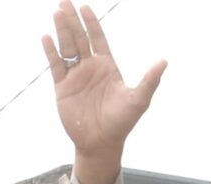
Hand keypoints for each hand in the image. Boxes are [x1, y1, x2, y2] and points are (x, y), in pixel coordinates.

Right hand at [44, 1, 163, 183]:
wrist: (101, 143)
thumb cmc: (121, 122)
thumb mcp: (139, 100)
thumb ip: (150, 80)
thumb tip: (164, 61)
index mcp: (107, 66)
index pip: (97, 38)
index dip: (92, 22)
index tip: (85, 6)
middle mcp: (90, 67)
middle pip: (80, 37)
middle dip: (73, 20)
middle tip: (65, 1)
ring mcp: (75, 77)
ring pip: (66, 48)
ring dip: (61, 30)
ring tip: (57, 12)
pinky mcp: (62, 88)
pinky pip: (56, 65)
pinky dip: (51, 51)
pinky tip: (47, 37)